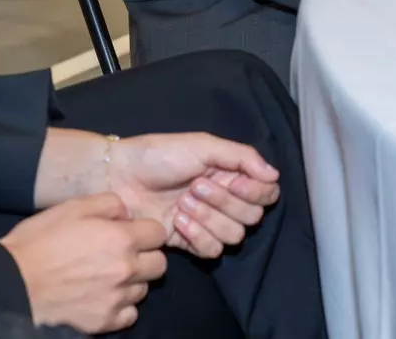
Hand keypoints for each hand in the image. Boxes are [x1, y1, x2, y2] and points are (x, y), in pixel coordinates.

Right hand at [0, 193, 167, 333]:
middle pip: (159, 264)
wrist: (15, 281)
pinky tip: (103, 295)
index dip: (145, 230)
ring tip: (106, 274)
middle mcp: (126, 269)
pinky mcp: (105, 321)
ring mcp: (117, 298)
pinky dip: (121, 305)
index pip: (159, 233)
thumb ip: (107, 203)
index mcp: (120, 238)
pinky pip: (129, 314)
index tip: (131, 231)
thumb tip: (126, 212)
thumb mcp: (71, 207)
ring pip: (143, 289)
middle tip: (122, 253)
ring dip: (131, 280)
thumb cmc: (40, 239)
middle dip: (145, 256)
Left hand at [108, 133, 279, 258]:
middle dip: (224, 203)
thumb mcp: (202, 145)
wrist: (121, 177)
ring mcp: (208, 222)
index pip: (266, 194)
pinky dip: (198, 236)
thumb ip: (241, 155)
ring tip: (182, 202)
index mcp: (231, 174)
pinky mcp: (190, 242)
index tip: (233, 182)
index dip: (255, 193)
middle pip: (252, 217)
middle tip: (195, 186)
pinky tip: (178, 221)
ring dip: (209, 219)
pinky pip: (213, 251)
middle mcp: (224, 200)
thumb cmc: (159, 155)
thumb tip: (274, 174)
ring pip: (234, 237)